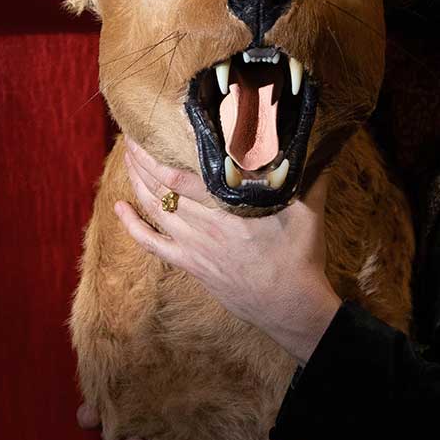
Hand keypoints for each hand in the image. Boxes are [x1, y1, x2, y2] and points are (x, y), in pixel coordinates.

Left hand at [111, 137, 342, 362]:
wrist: (290, 307)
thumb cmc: (299, 258)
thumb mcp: (308, 213)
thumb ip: (310, 177)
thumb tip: (321, 148)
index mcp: (228, 209)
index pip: (179, 177)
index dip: (155, 155)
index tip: (146, 132)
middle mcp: (204, 227)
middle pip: (160, 190)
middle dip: (140, 163)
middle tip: (130, 139)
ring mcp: (194, 248)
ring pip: (153, 211)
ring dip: (135, 185)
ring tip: (127, 162)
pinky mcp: (191, 266)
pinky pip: (153, 246)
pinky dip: (132, 226)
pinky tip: (118, 209)